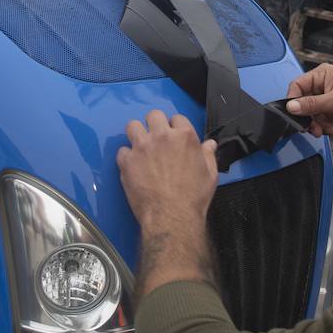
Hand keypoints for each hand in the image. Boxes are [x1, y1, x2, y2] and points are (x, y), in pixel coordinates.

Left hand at [118, 111, 217, 231]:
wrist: (172, 217)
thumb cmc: (194, 197)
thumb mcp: (210, 174)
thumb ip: (208, 155)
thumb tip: (210, 144)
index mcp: (184, 136)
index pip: (177, 118)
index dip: (175, 128)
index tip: (174, 138)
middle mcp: (162, 136)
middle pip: (153, 115)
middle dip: (154, 124)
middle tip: (156, 139)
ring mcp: (142, 147)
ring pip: (132, 126)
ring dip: (137, 134)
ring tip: (140, 147)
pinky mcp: (126, 161)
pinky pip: (122, 150)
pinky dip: (126, 157)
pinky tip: (132, 167)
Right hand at [285, 63, 332, 136]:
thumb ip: (311, 104)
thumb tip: (290, 106)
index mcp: (322, 75)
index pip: (298, 85)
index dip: (293, 99)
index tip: (293, 112)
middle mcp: (322, 86)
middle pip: (302, 101)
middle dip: (306, 115)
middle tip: (311, 126)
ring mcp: (326, 100)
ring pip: (309, 114)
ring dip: (315, 123)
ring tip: (324, 129)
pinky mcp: (330, 112)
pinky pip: (317, 121)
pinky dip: (322, 127)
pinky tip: (331, 128)